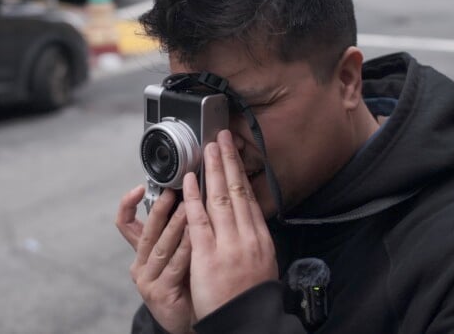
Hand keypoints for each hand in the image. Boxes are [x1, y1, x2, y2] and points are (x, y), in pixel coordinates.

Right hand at [116, 185, 194, 333]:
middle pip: (146, 232)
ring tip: (188, 208)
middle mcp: (140, 265)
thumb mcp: (175, 253)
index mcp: (141, 252)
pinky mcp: (160, 293)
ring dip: (175, 226)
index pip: (125, 223)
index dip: (127, 204)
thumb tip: (188, 196)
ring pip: (161, 247)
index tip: (138, 188)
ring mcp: (148, 280)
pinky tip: (196, 236)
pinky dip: (184, 249)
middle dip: (159, 209)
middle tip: (173, 192)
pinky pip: (173, 266)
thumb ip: (176, 231)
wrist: (191, 319)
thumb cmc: (186, 282)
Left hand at [184, 130, 277, 319]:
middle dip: (229, 162)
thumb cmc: (251, 298)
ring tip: (208, 148)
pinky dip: (194, 197)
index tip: (235, 155)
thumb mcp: (262, 263)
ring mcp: (228, 243)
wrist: (247, 322)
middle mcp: (247, 236)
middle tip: (222, 138)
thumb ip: (254, 240)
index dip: (240, 173)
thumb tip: (249, 221)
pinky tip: (191, 180)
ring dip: (213, 170)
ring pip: (220, 198)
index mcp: (260, 238)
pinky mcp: (208, 254)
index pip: (249, 198)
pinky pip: (200, 219)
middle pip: (237, 190)